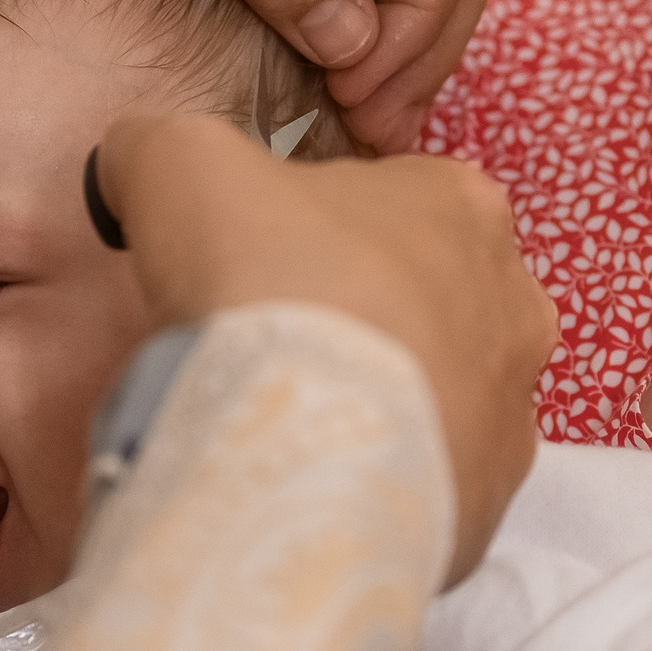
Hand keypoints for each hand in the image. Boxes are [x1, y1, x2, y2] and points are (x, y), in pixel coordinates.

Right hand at [92, 115, 553, 583]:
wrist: (297, 452)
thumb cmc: (262, 284)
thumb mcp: (180, 166)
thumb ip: (160, 148)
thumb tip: (135, 166)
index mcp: (462, 206)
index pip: (391, 199)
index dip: (311, 229)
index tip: (257, 266)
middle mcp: (516, 304)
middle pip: (425, 297)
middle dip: (358, 317)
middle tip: (273, 348)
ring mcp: (515, 411)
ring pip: (438, 395)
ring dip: (378, 403)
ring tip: (293, 427)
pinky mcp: (491, 503)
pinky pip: (434, 483)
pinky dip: (383, 480)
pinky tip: (321, 486)